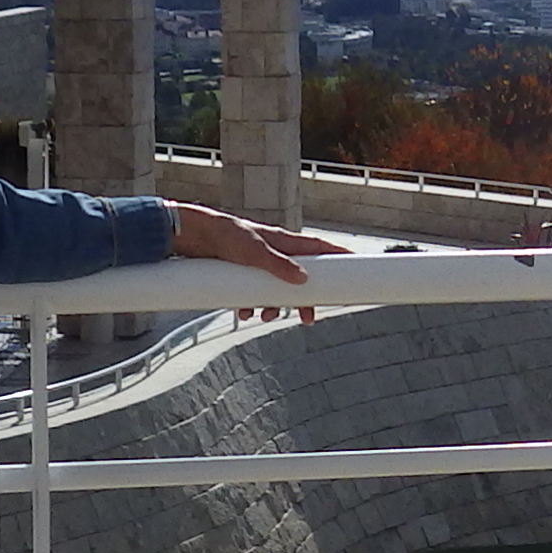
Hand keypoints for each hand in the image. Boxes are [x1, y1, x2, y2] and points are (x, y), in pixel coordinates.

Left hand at [167, 203, 337, 320]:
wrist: (192, 234)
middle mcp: (275, 251)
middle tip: (309, 317)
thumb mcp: (254, 253)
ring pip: (277, 288)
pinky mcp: (242, 271)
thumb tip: (303, 280)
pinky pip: (255, 293)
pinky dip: (252, 304)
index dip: (340, 257)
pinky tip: (244, 313)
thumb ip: (279, 266)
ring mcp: (259, 262)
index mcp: (284, 241)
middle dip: (305, 299)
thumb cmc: (224, 236)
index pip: (320, 248)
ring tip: (266, 316)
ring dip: (274, 305)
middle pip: (301, 277)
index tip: (359, 265)